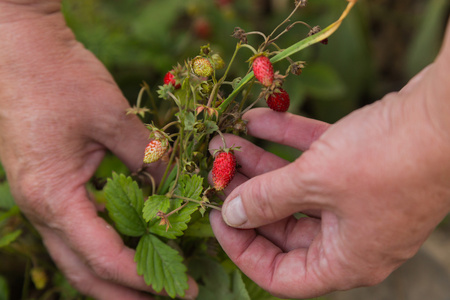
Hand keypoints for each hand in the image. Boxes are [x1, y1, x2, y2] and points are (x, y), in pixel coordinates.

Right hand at [0, 3, 197, 298]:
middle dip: (122, 294)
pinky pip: (73, 231)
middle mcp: (41, 207)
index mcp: (53, 196)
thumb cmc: (59, 78)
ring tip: (147, 285)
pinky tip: (126, 245)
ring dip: (110, 276)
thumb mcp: (112, 118)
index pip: (102, 256)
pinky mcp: (46, 186)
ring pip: (74, 256)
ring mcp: (39, 198)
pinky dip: (100, 247)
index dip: (142, 277)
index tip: (180, 288)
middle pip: (81, 272)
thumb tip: (179, 185)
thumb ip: (149, 156)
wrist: (17, 49)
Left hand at [209, 22, 449, 298]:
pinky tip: (256, 118)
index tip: (217, 218)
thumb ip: (267, 199)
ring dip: (260, 163)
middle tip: (216, 170)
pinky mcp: (359, 167)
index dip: (242, 249)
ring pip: (295, 188)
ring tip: (225, 141)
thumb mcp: (315, 182)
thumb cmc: (387, 160)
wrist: (445, 115)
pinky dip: (286, 140)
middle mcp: (349, 235)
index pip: (280, 275)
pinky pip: (314, 158)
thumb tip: (232, 213)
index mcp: (344, 260)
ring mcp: (356, 200)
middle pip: (282, 225)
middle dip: (247, 195)